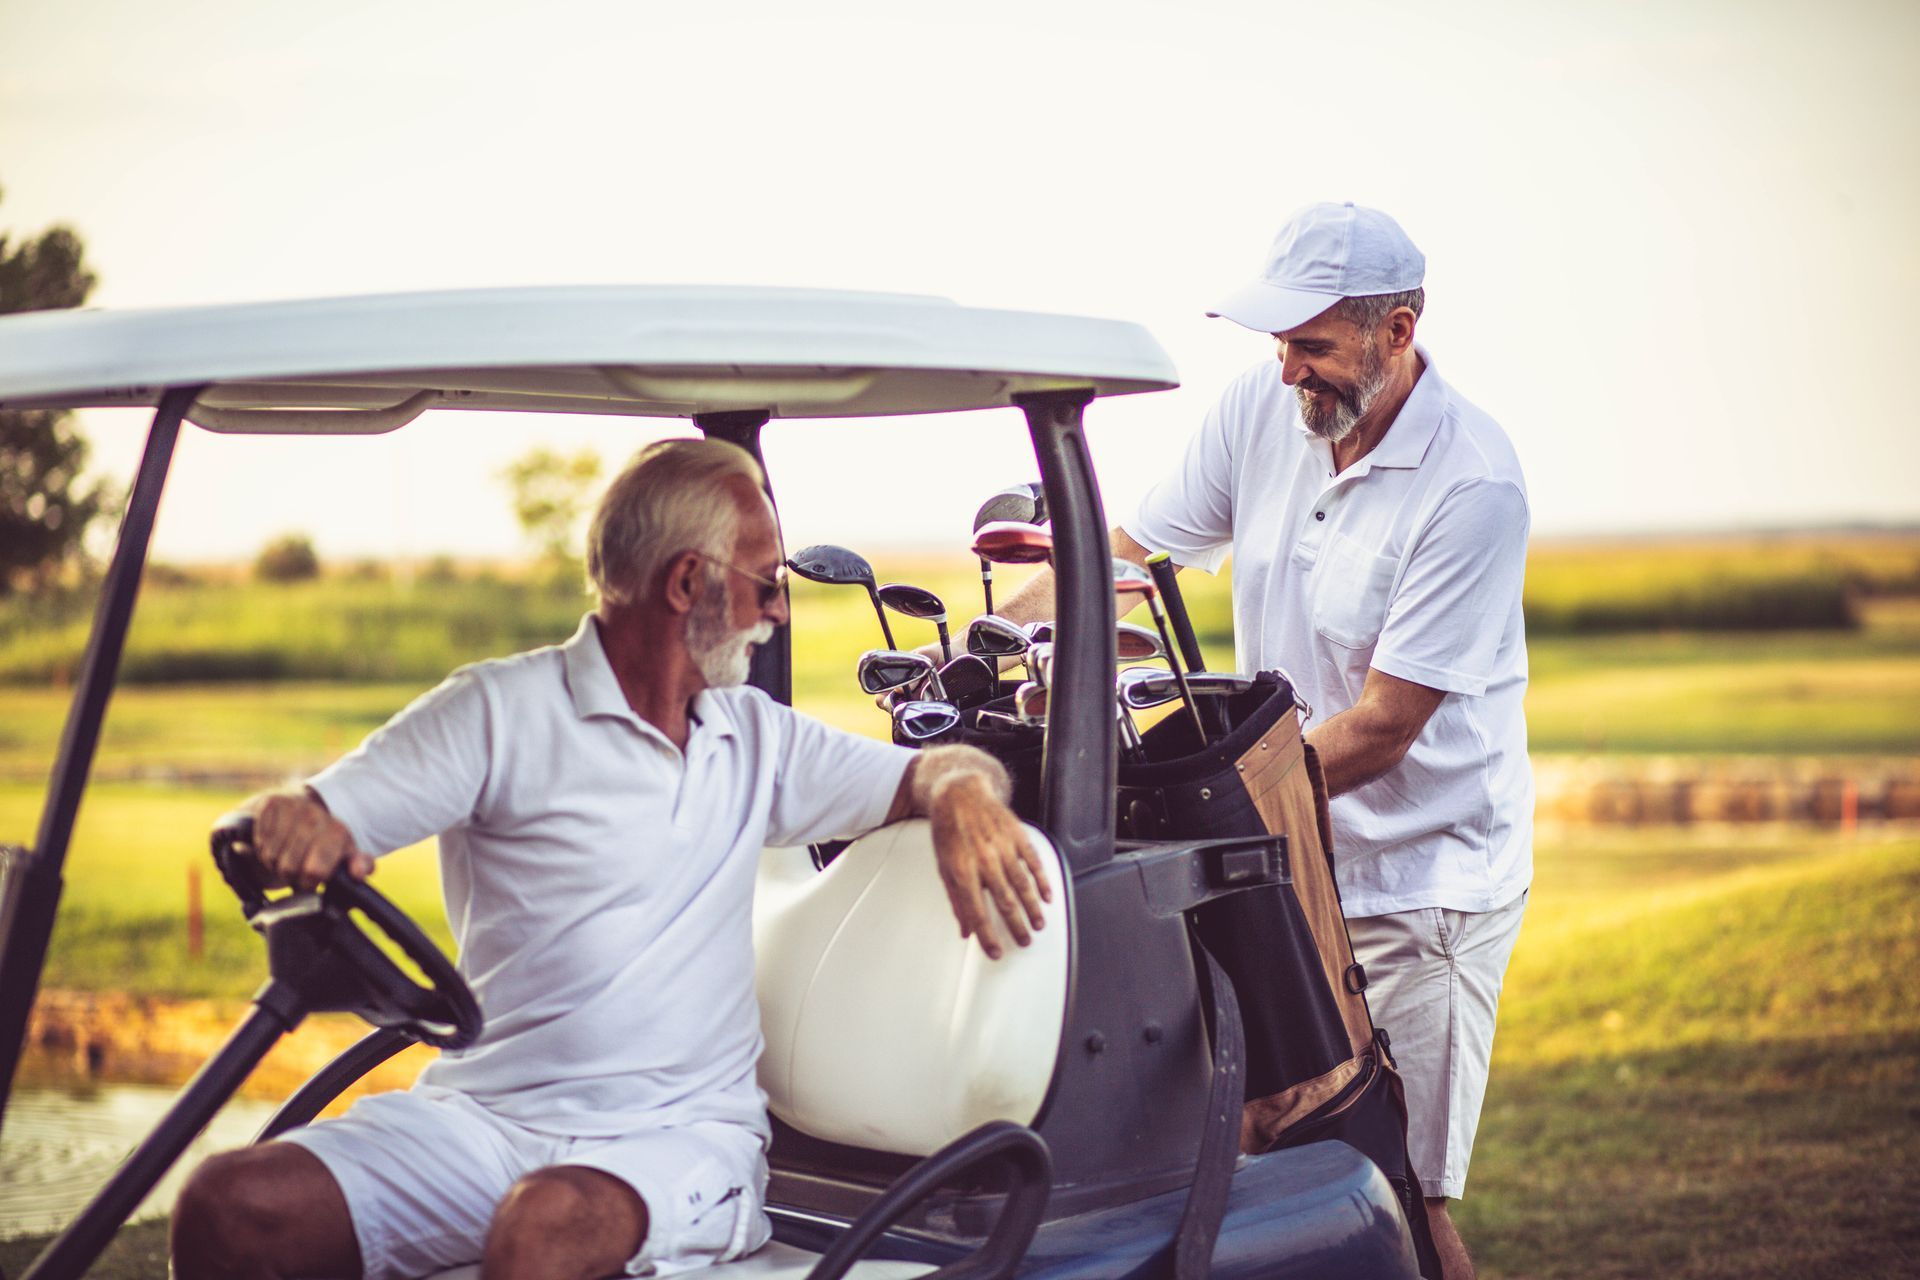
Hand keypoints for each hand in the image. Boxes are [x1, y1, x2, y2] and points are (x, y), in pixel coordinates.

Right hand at [245, 789, 373, 890]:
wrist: (300, 808)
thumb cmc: (323, 840)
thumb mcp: (345, 854)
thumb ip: (359, 866)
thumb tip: (359, 873)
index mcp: (338, 832)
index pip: (315, 871)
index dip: (308, 881)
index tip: (311, 876)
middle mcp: (316, 816)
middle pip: (288, 867)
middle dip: (290, 874)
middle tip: (296, 866)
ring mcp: (292, 808)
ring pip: (271, 856)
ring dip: (275, 861)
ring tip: (285, 852)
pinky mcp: (270, 804)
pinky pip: (259, 841)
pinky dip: (262, 846)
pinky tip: (274, 840)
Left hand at [928, 773, 1051, 959]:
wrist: (960, 792)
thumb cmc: (948, 831)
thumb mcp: (943, 866)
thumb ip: (955, 899)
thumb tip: (965, 930)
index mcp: (961, 870)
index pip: (976, 911)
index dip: (987, 936)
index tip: (996, 952)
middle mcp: (983, 859)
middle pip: (1004, 901)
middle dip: (1016, 926)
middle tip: (1024, 942)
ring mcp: (1002, 846)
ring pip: (1022, 884)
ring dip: (1032, 908)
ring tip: (1038, 925)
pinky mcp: (1017, 835)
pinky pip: (1033, 862)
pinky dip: (1041, 881)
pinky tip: (1047, 897)